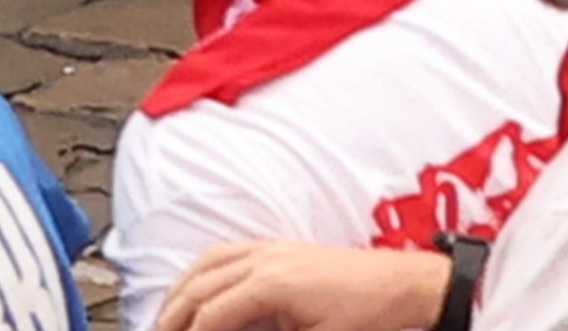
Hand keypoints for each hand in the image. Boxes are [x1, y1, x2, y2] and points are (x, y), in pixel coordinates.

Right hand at [155, 243, 452, 330]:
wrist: (402, 285)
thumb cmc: (369, 314)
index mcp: (272, 282)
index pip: (212, 315)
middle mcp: (265, 258)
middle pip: (200, 286)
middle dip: (172, 315)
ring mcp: (271, 248)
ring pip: (207, 264)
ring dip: (181, 291)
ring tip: (165, 317)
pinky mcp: (279, 248)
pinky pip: (225, 253)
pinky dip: (202, 272)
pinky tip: (197, 288)